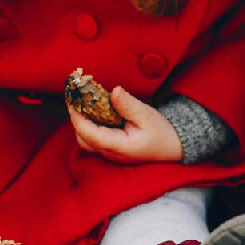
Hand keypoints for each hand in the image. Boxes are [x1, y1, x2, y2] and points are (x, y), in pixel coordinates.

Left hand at [69, 86, 183, 162]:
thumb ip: (129, 105)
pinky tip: (94, 110)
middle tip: (76, 97)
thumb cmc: (161, 132)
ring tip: (84, 102)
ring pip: (85, 140)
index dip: (77, 117)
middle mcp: (110, 153)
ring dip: (82, 122)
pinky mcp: (110, 150)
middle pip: (82, 138)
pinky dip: (89, 125)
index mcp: (119, 147)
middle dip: (76, 118)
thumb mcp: (148, 116)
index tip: (72, 99)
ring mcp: (109, 154)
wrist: (172, 147)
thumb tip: (114, 91)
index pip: (89, 134)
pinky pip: (93, 139)